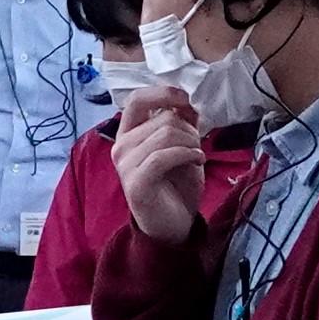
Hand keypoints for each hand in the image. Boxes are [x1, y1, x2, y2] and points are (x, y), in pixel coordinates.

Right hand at [114, 78, 207, 243]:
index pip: (137, 99)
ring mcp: (125, 165)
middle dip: (189, 128)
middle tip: (197, 146)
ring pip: (166, 134)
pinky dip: (188, 154)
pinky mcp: (136, 183)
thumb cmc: (176, 186)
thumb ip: (181, 123)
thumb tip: (187, 100)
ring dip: (191, 143)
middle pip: (162, 118)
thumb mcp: (182, 147)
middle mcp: (121, 146)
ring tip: (197, 156)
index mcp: (128, 134)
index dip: (163, 94)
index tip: (186, 100)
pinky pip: (164, 156)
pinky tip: (197, 161)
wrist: (172, 226)